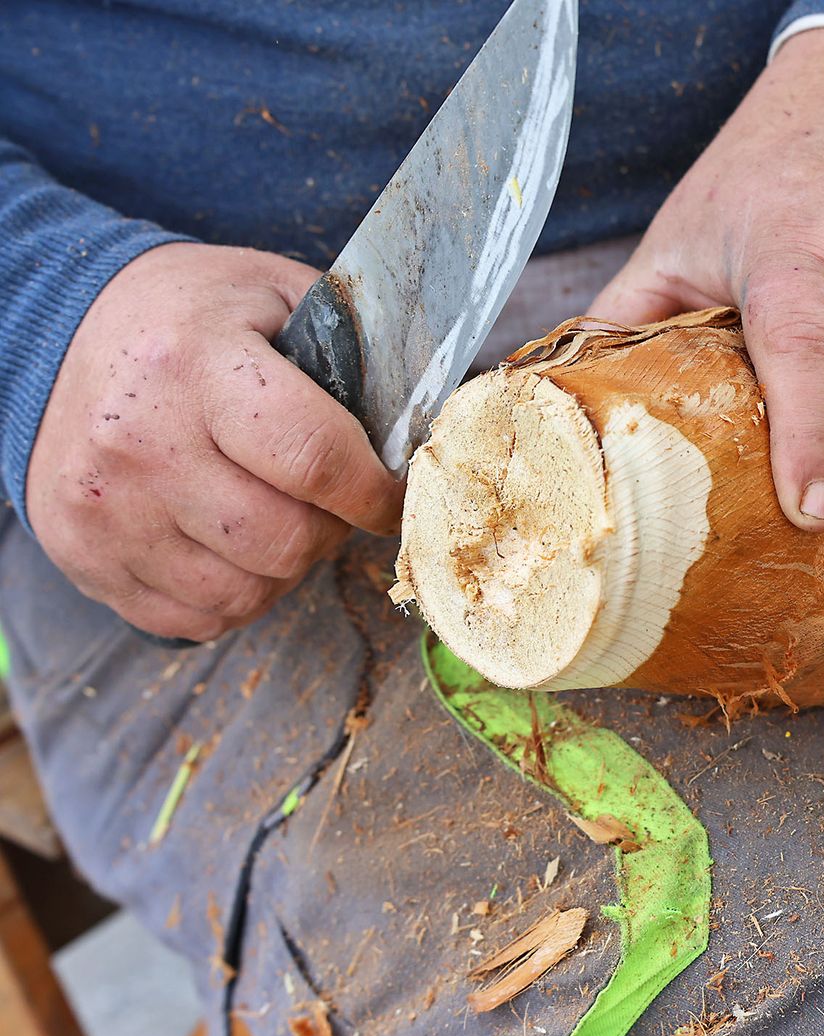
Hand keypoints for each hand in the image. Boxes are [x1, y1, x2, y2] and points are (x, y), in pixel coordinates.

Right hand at [28, 243, 403, 640]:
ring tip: (276, 516)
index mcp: (194, 365)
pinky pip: (197, 618)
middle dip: (330, 529)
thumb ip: (357, 353)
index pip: (315, 459)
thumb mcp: (276, 296)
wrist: (53, 338)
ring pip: (245, 592)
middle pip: (285, 540)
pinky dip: (234, 595)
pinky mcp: (85, 557)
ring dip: (284, 567)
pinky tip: (229, 545)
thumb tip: (436, 424)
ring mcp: (105, 509)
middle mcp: (140, 443)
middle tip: (326, 500)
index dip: (375, 493)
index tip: (392, 496)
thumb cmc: (190, 319)